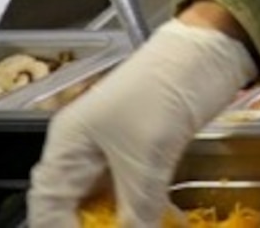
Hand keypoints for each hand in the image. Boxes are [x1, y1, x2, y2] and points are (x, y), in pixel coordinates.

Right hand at [30, 18, 255, 227]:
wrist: (211, 49)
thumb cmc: (165, 89)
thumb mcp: (148, 154)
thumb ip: (136, 207)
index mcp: (67, 145)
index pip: (48, 207)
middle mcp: (83, 149)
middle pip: (74, 207)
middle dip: (96, 227)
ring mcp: (115, 149)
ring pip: (108, 201)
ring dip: (125, 222)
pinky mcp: (146, 148)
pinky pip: (136, 190)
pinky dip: (146, 210)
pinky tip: (162, 222)